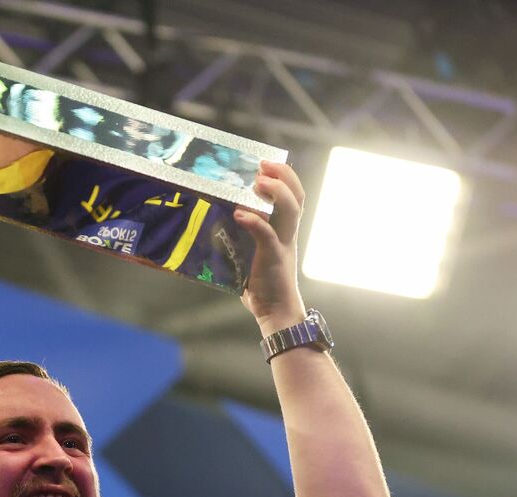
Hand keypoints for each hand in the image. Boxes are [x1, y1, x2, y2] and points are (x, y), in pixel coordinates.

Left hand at [232, 161, 308, 334]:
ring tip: (258, 181)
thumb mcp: (251, 254)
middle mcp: (288, 234)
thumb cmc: (261, 286)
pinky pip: (267, 235)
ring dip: (276, 192)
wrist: (276, 313)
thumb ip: (242, 237)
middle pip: (297, 197)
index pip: (294, 197)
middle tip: (264, 165)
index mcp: (284, 232)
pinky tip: (239, 213)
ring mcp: (282, 245)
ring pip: (290, 211)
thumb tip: (218, 221)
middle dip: (283, 176)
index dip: (285, 177)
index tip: (268, 164)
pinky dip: (254, 222)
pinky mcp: (273, 258)